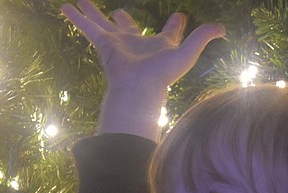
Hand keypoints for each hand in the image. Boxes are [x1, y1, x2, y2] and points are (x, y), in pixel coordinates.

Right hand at [62, 0, 223, 137]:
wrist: (138, 89)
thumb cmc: (163, 74)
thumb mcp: (188, 52)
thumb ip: (204, 37)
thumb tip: (223, 28)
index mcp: (160, 46)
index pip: (169, 31)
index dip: (175, 25)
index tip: (179, 17)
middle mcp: (137, 44)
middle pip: (128, 27)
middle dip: (124, 19)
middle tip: (120, 12)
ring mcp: (118, 44)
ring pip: (102, 23)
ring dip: (92, 13)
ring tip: (81, 2)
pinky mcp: (103, 45)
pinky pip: (88, 27)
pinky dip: (76, 18)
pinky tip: (65, 8)